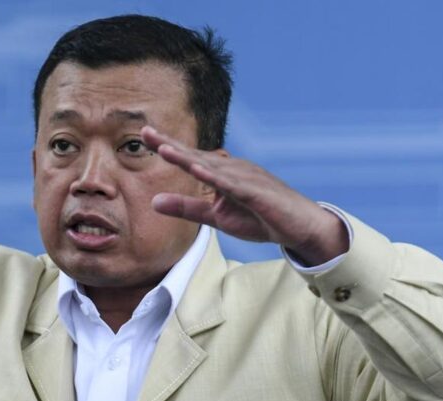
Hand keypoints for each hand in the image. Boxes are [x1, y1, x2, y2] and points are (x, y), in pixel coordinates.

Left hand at [142, 126, 348, 265]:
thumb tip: (153, 201)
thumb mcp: (215, 216)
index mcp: (221, 173)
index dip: (167, 146)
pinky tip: (199, 171)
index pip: (190, 157)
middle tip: (144, 130)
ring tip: (163, 149)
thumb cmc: (258, 218)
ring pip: (212, 167)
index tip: (144, 134)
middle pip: (197, 155)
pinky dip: (217, 178)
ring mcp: (246, 179)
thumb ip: (186, 208)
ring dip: (188, 158)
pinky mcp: (258, 193)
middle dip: (171, 143)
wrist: (299, 227)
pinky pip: (234, 185)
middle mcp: (233, 169)